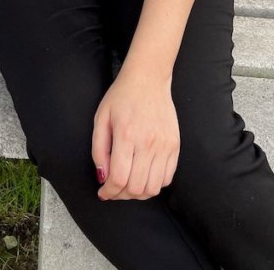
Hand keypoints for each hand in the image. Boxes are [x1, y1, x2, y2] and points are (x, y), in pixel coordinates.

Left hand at [91, 70, 179, 200]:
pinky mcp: (175, 146)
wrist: (148, 79)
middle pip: (137, 188)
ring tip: (128, 185)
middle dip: (122, 195)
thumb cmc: (121, 96)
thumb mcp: (101, 118)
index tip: (103, 193)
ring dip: (139, 193)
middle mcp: (148, 143)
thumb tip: (103, 176)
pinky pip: (167, 178)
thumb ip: (99, 149)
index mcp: (126, 135)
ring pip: (153, 188)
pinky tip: (144, 175)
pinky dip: (154, 184)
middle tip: (114, 189)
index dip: (109, 192)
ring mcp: (164, 145)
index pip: (119, 179)